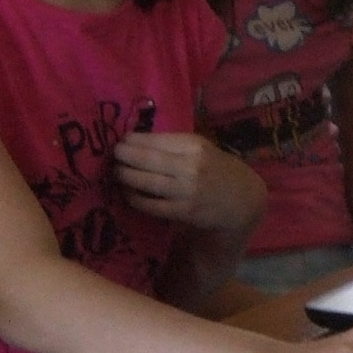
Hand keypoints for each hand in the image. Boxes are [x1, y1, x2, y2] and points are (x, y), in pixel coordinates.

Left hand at [114, 132, 264, 235]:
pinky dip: (133, 198)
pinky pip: (148, 204)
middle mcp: (190, 167)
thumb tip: (133, 140)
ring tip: (117, 172)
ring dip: (124, 176)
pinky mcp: (182, 212)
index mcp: (194, 146)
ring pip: (143, 182)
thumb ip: (172, 144)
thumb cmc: (215, 168)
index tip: (121, 141)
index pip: (154, 140)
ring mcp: (186, 191)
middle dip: (123, 157)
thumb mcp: (200, 148)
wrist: (239, 199)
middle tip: (113, 156)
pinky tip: (128, 192)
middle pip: (145, 160)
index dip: (132, 141)